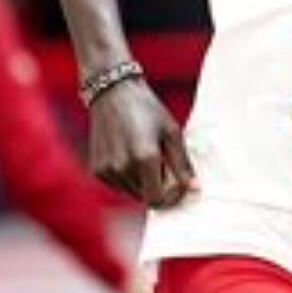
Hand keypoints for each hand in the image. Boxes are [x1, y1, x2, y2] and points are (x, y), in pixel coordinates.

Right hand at [88, 78, 197, 208]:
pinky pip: (118, 185)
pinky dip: (128, 177)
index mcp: (144, 158)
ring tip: (147, 156)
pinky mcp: (97, 169)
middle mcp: (123, 168)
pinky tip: (131, 155)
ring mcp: (107, 170)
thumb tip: (194, 188)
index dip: (171, 198)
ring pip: (132, 193)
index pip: (158, 200)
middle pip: (146, 198)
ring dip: (144, 183)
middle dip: (159, 188)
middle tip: (165, 165)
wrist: (114, 92)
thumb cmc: (147, 108)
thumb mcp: (172, 132)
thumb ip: (183, 164)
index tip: (179, 186)